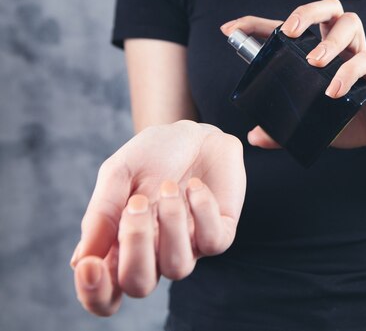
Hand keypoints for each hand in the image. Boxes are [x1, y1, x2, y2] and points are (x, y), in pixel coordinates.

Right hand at [70, 120, 245, 315]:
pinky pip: (213, 242)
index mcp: (122, 246)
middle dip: (135, 248)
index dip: (95, 293)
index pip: (105, 294)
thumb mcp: (118, 174)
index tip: (90, 266)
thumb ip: (102, 214)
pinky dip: (201, 210)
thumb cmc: (152, 156)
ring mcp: (189, 246)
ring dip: (171, 223)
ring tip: (169, 186)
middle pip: (140, 285)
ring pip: (178, 267)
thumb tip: (82, 260)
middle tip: (137, 204)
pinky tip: (194, 186)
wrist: (193, 132)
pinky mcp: (221, 233)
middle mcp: (155, 254)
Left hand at [220, 0, 365, 151]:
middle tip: (289, 31)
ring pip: (351, 23)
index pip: (288, 27)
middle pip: (329, 8)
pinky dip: (349, 71)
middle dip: (307, 11)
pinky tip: (334, 90)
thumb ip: (282, 130)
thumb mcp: (310, 124)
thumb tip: (253, 136)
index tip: (228, 29)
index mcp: (319, 50)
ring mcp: (360, 55)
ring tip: (315, 63)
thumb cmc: (347, 119)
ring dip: (330, 39)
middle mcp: (339, 46)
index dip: (257, 23)